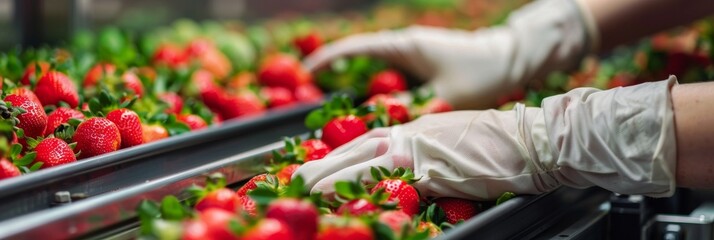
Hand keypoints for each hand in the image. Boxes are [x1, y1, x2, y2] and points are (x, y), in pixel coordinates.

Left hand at [294, 77, 677, 199]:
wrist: (528, 140)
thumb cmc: (491, 145)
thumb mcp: (445, 144)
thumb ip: (417, 158)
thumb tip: (396, 177)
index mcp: (408, 129)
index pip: (357, 144)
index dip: (329, 159)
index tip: (307, 170)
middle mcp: (405, 136)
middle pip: (348, 153)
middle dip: (317, 171)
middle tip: (290, 185)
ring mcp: (416, 153)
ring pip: (360, 168)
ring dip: (330, 184)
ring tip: (303, 197)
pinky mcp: (430, 171)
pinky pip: (391, 187)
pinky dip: (367, 197)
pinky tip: (349, 208)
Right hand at [304, 0, 595, 109]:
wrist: (513, 59)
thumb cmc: (482, 76)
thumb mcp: (444, 98)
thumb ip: (411, 112)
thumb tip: (380, 126)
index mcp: (405, 46)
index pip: (357, 48)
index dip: (328, 59)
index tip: (305, 70)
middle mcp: (405, 44)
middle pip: (360, 54)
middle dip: (335, 69)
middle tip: (310, 89)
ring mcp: (413, 50)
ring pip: (374, 63)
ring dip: (354, 76)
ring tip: (332, 97)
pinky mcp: (422, 60)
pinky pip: (389, 69)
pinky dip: (375, 82)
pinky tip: (369, 101)